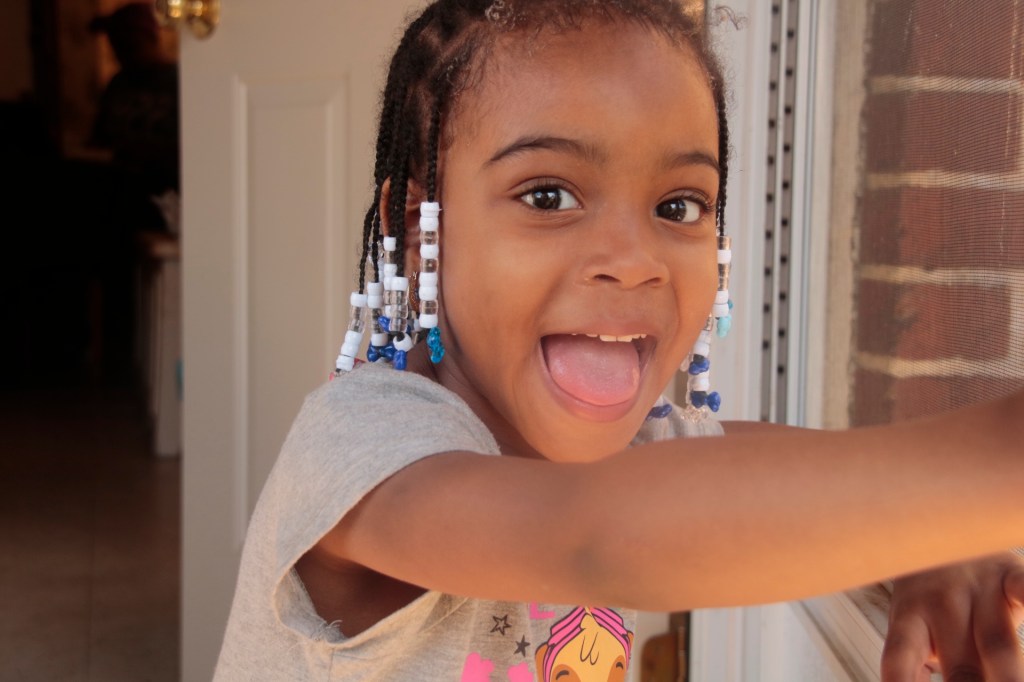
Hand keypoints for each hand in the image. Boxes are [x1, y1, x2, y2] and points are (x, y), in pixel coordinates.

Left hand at [882, 553, 1023, 681]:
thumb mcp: (915, 624)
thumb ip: (918, 661)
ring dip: (1008, 678)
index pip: (899, 662)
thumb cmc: (932, 594)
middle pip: (960, 667)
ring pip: (998, 646)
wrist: (942, 525)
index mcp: (909, 618)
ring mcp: (977, 589)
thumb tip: (910, 680)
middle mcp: (940, 603)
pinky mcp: (1010, 574)